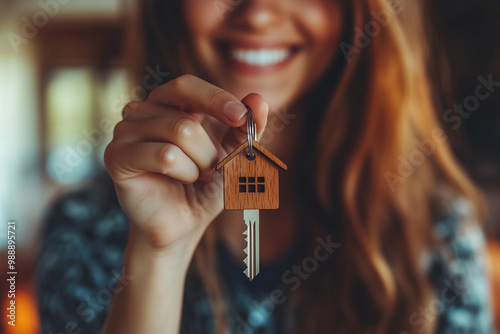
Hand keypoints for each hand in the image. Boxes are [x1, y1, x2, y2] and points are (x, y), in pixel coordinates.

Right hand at [104, 74, 267, 256]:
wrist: (183, 224)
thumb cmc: (205, 185)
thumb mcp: (233, 154)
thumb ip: (246, 127)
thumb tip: (258, 99)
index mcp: (167, 103)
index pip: (187, 86)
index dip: (215, 98)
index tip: (241, 117)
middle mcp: (142, 111)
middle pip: (187, 116)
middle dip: (210, 148)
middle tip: (212, 166)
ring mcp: (125, 131)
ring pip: (179, 132)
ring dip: (200, 163)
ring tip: (194, 176)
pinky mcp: (116, 156)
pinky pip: (165, 155)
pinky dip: (184, 172)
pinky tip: (179, 181)